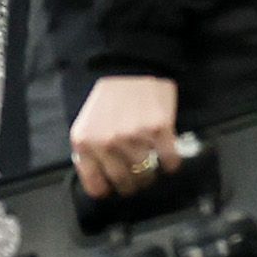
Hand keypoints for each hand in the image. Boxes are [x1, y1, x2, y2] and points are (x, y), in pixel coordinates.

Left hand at [70, 74, 182, 198]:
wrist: (130, 66)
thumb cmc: (108, 98)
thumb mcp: (86, 124)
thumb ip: (90, 152)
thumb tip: (102, 181)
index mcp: (85, 143)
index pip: (97, 186)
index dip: (109, 190)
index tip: (115, 188)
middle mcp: (108, 143)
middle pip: (125, 183)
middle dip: (133, 184)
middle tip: (138, 178)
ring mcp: (134, 137)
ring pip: (147, 175)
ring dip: (152, 175)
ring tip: (152, 167)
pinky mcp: (159, 129)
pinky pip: (169, 161)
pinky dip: (171, 164)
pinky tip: (169, 159)